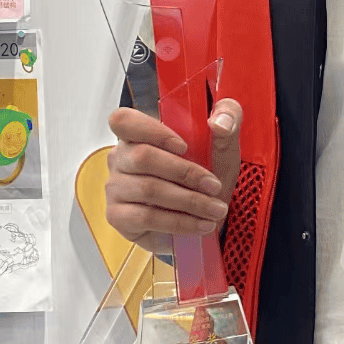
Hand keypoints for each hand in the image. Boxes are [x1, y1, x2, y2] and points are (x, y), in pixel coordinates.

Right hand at [105, 99, 241, 255]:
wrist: (206, 216)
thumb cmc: (207, 176)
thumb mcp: (223, 145)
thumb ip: (228, 118)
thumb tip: (219, 122)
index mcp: (139, 134)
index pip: (124, 120)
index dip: (151, 130)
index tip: (184, 146)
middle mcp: (121, 158)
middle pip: (143, 157)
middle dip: (186, 172)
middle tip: (214, 186)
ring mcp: (115, 188)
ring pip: (149, 189)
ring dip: (189, 201)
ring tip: (216, 209)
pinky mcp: (118, 217)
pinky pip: (146, 217)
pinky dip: (179, 222)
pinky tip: (200, 224)